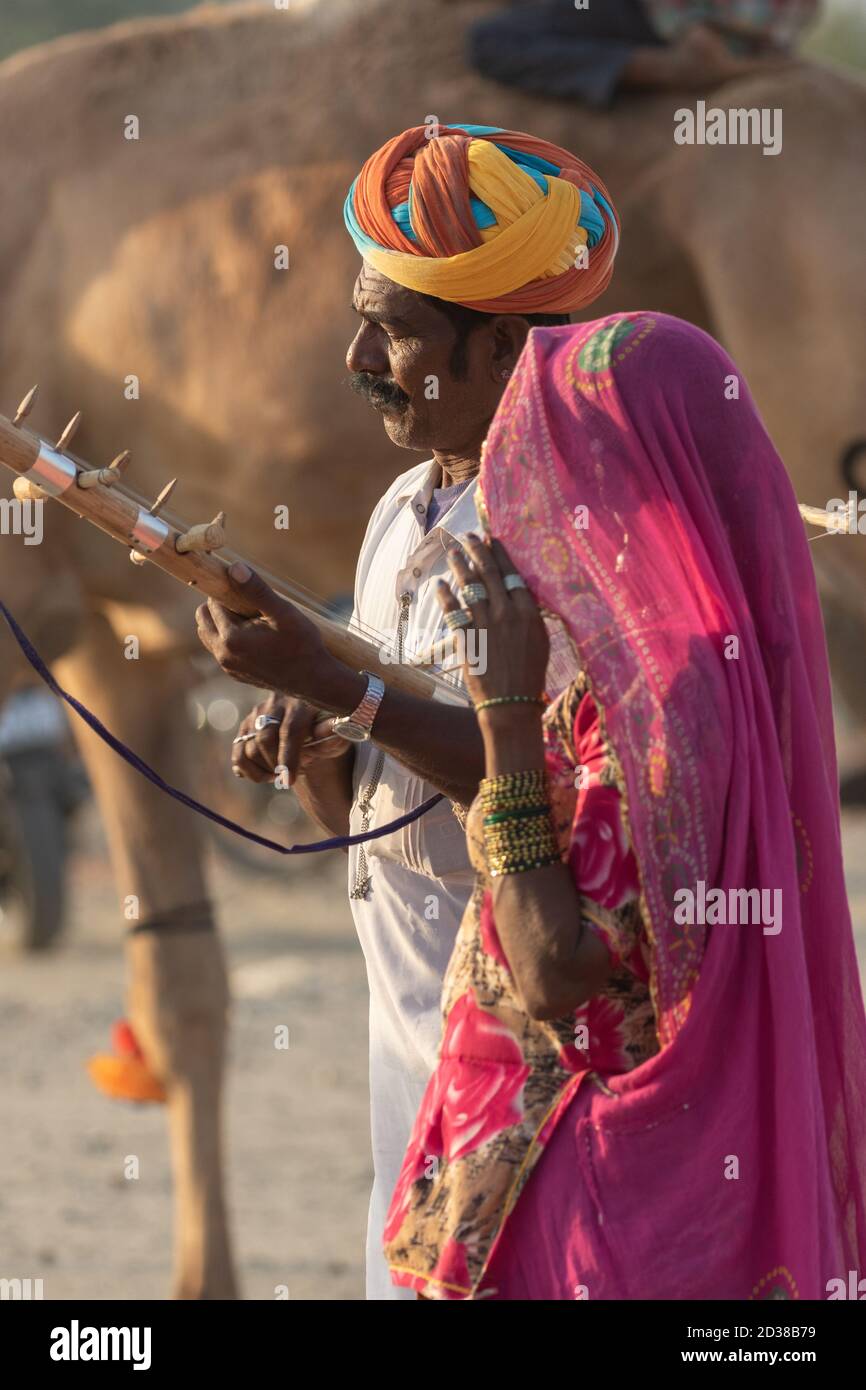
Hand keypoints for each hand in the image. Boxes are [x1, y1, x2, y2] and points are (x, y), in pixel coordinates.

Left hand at [196, 563, 346, 703]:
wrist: (315, 681)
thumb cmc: (304, 645)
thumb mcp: (284, 613)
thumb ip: (257, 590)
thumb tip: (234, 567)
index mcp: (231, 639)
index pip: (213, 603)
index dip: (229, 592)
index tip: (248, 591)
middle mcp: (223, 655)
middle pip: (204, 618)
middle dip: (220, 606)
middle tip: (249, 605)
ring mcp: (228, 667)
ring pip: (208, 634)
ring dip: (222, 622)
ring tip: (252, 619)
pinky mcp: (235, 674)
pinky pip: (220, 650)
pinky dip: (229, 638)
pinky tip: (255, 636)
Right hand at [231, 693, 348, 784]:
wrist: (313, 718)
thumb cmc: (330, 729)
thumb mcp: (339, 732)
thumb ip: (334, 734)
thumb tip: (332, 731)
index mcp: (302, 701)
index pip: (290, 730)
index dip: (288, 758)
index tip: (289, 780)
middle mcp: (277, 703)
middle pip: (264, 739)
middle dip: (275, 765)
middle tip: (288, 776)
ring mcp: (258, 712)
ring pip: (248, 747)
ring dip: (262, 771)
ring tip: (279, 775)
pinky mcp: (247, 724)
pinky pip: (238, 752)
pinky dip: (246, 770)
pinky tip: (263, 775)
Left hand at [436, 533, 548, 711]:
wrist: (510, 704)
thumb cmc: (530, 675)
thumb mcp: (541, 640)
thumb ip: (530, 614)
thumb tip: (520, 593)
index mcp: (528, 613)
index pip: (512, 573)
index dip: (500, 554)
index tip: (492, 539)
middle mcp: (506, 613)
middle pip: (489, 573)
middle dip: (477, 550)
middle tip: (469, 536)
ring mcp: (485, 625)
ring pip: (470, 586)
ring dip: (460, 565)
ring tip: (453, 552)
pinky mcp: (467, 638)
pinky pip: (453, 610)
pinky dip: (445, 595)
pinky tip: (439, 583)